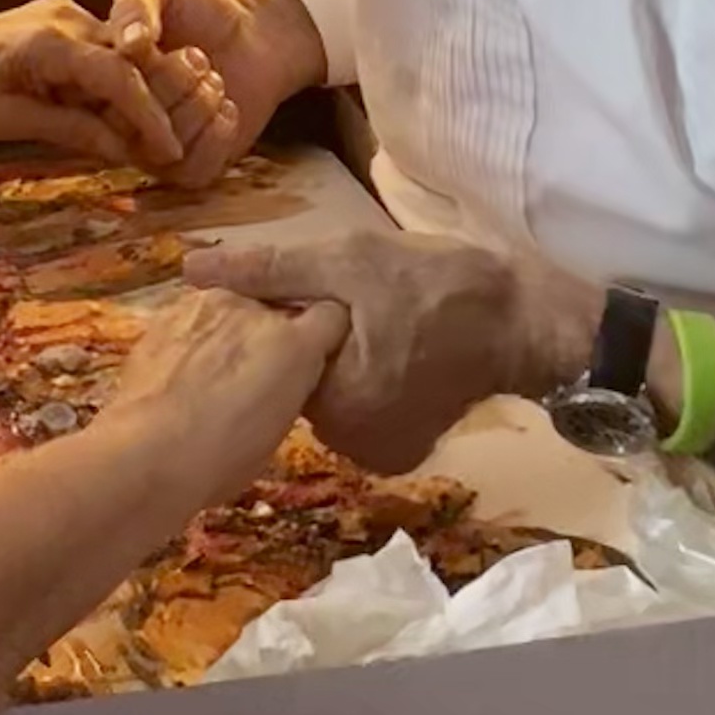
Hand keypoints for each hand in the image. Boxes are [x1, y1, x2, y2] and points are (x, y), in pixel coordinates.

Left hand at [0, 0, 203, 169]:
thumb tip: (125, 151)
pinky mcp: (58, 21)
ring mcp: (63, 14)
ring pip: (117, 56)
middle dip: (150, 105)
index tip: (169, 150)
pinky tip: (113, 116)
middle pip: (128, 62)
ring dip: (131, 96)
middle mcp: (65, 18)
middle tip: (166, 149)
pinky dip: (110, 84)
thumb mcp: (10, 122)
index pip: (118, 76)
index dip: (149, 116)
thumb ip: (71, 130)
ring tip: (144, 139)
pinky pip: (98, 53)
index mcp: (49, 42)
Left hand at [103, 286, 352, 495]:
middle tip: (252, 371)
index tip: (310, 358)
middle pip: (275, 309)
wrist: (148, 452)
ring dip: (227, 331)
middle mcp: (255, 311)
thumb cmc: (222, 458)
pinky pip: (191, 319)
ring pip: (230, 309)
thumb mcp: (279, 428)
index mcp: (296, 344)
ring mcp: (206, 306)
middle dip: (269, 333)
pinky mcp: (165, 313)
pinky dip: (191, 338)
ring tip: (208, 372)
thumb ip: (289, 387)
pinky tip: (177, 370)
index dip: (320, 337)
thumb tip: (278, 379)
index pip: (331, 317)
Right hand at [105, 0, 327, 187]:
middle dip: (173, 85)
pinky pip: (194, 172)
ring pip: (166, 152)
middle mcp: (119, 123)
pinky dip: (217, 137)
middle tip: (195, 56)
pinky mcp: (191, 167)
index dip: (134, 72)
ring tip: (213, 79)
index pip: (100, 98)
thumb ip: (133, 3)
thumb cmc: (196, 5)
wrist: (252, 27)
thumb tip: (128, 45)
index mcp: (98, 83)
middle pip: (132, 129)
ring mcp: (154, 150)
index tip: (157, 43)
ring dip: (200, 107)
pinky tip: (226, 108)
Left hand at [181, 227, 595, 474]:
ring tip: (362, 325)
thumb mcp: (347, 261)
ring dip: (331, 365)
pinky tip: (379, 350)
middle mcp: (351, 446)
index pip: (268, 369)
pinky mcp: (401, 449)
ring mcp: (380, 453)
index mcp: (333, 406)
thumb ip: (269, 270)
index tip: (289, 299)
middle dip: (301, 350)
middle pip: (295, 388)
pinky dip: (359, 383)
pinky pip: (356, 412)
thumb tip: (189, 270)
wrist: (525, 319)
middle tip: (341, 308)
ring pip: (325, 398)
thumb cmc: (437, 284)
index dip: (271, 330)